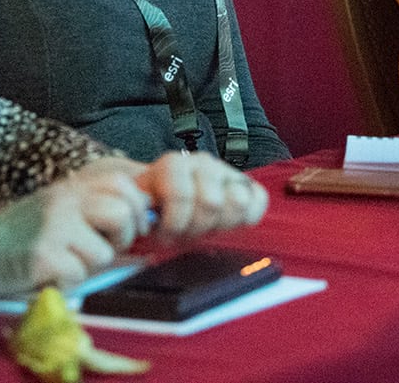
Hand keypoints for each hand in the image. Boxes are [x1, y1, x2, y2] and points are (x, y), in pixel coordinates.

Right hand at [0, 160, 153, 293]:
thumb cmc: (25, 236)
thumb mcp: (62, 212)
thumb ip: (97, 212)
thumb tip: (145, 228)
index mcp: (72, 186)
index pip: (124, 183)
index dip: (135, 209)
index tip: (126, 229)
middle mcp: (65, 199)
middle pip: (123, 213)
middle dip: (121, 238)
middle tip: (101, 248)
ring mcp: (54, 226)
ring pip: (104, 252)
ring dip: (90, 266)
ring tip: (65, 261)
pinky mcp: (43, 255)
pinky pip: (79, 275)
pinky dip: (68, 281)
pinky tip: (48, 273)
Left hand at [128, 151, 267, 240]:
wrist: (169, 200)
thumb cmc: (154, 211)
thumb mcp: (140, 211)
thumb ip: (141, 215)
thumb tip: (148, 223)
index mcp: (172, 166)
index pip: (180, 195)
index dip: (174, 223)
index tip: (166, 235)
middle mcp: (201, 163)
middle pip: (211, 202)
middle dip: (198, 228)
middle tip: (187, 234)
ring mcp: (226, 171)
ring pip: (237, 200)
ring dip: (221, 224)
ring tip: (206, 229)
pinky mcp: (246, 184)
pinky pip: (258, 199)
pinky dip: (248, 216)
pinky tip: (228, 223)